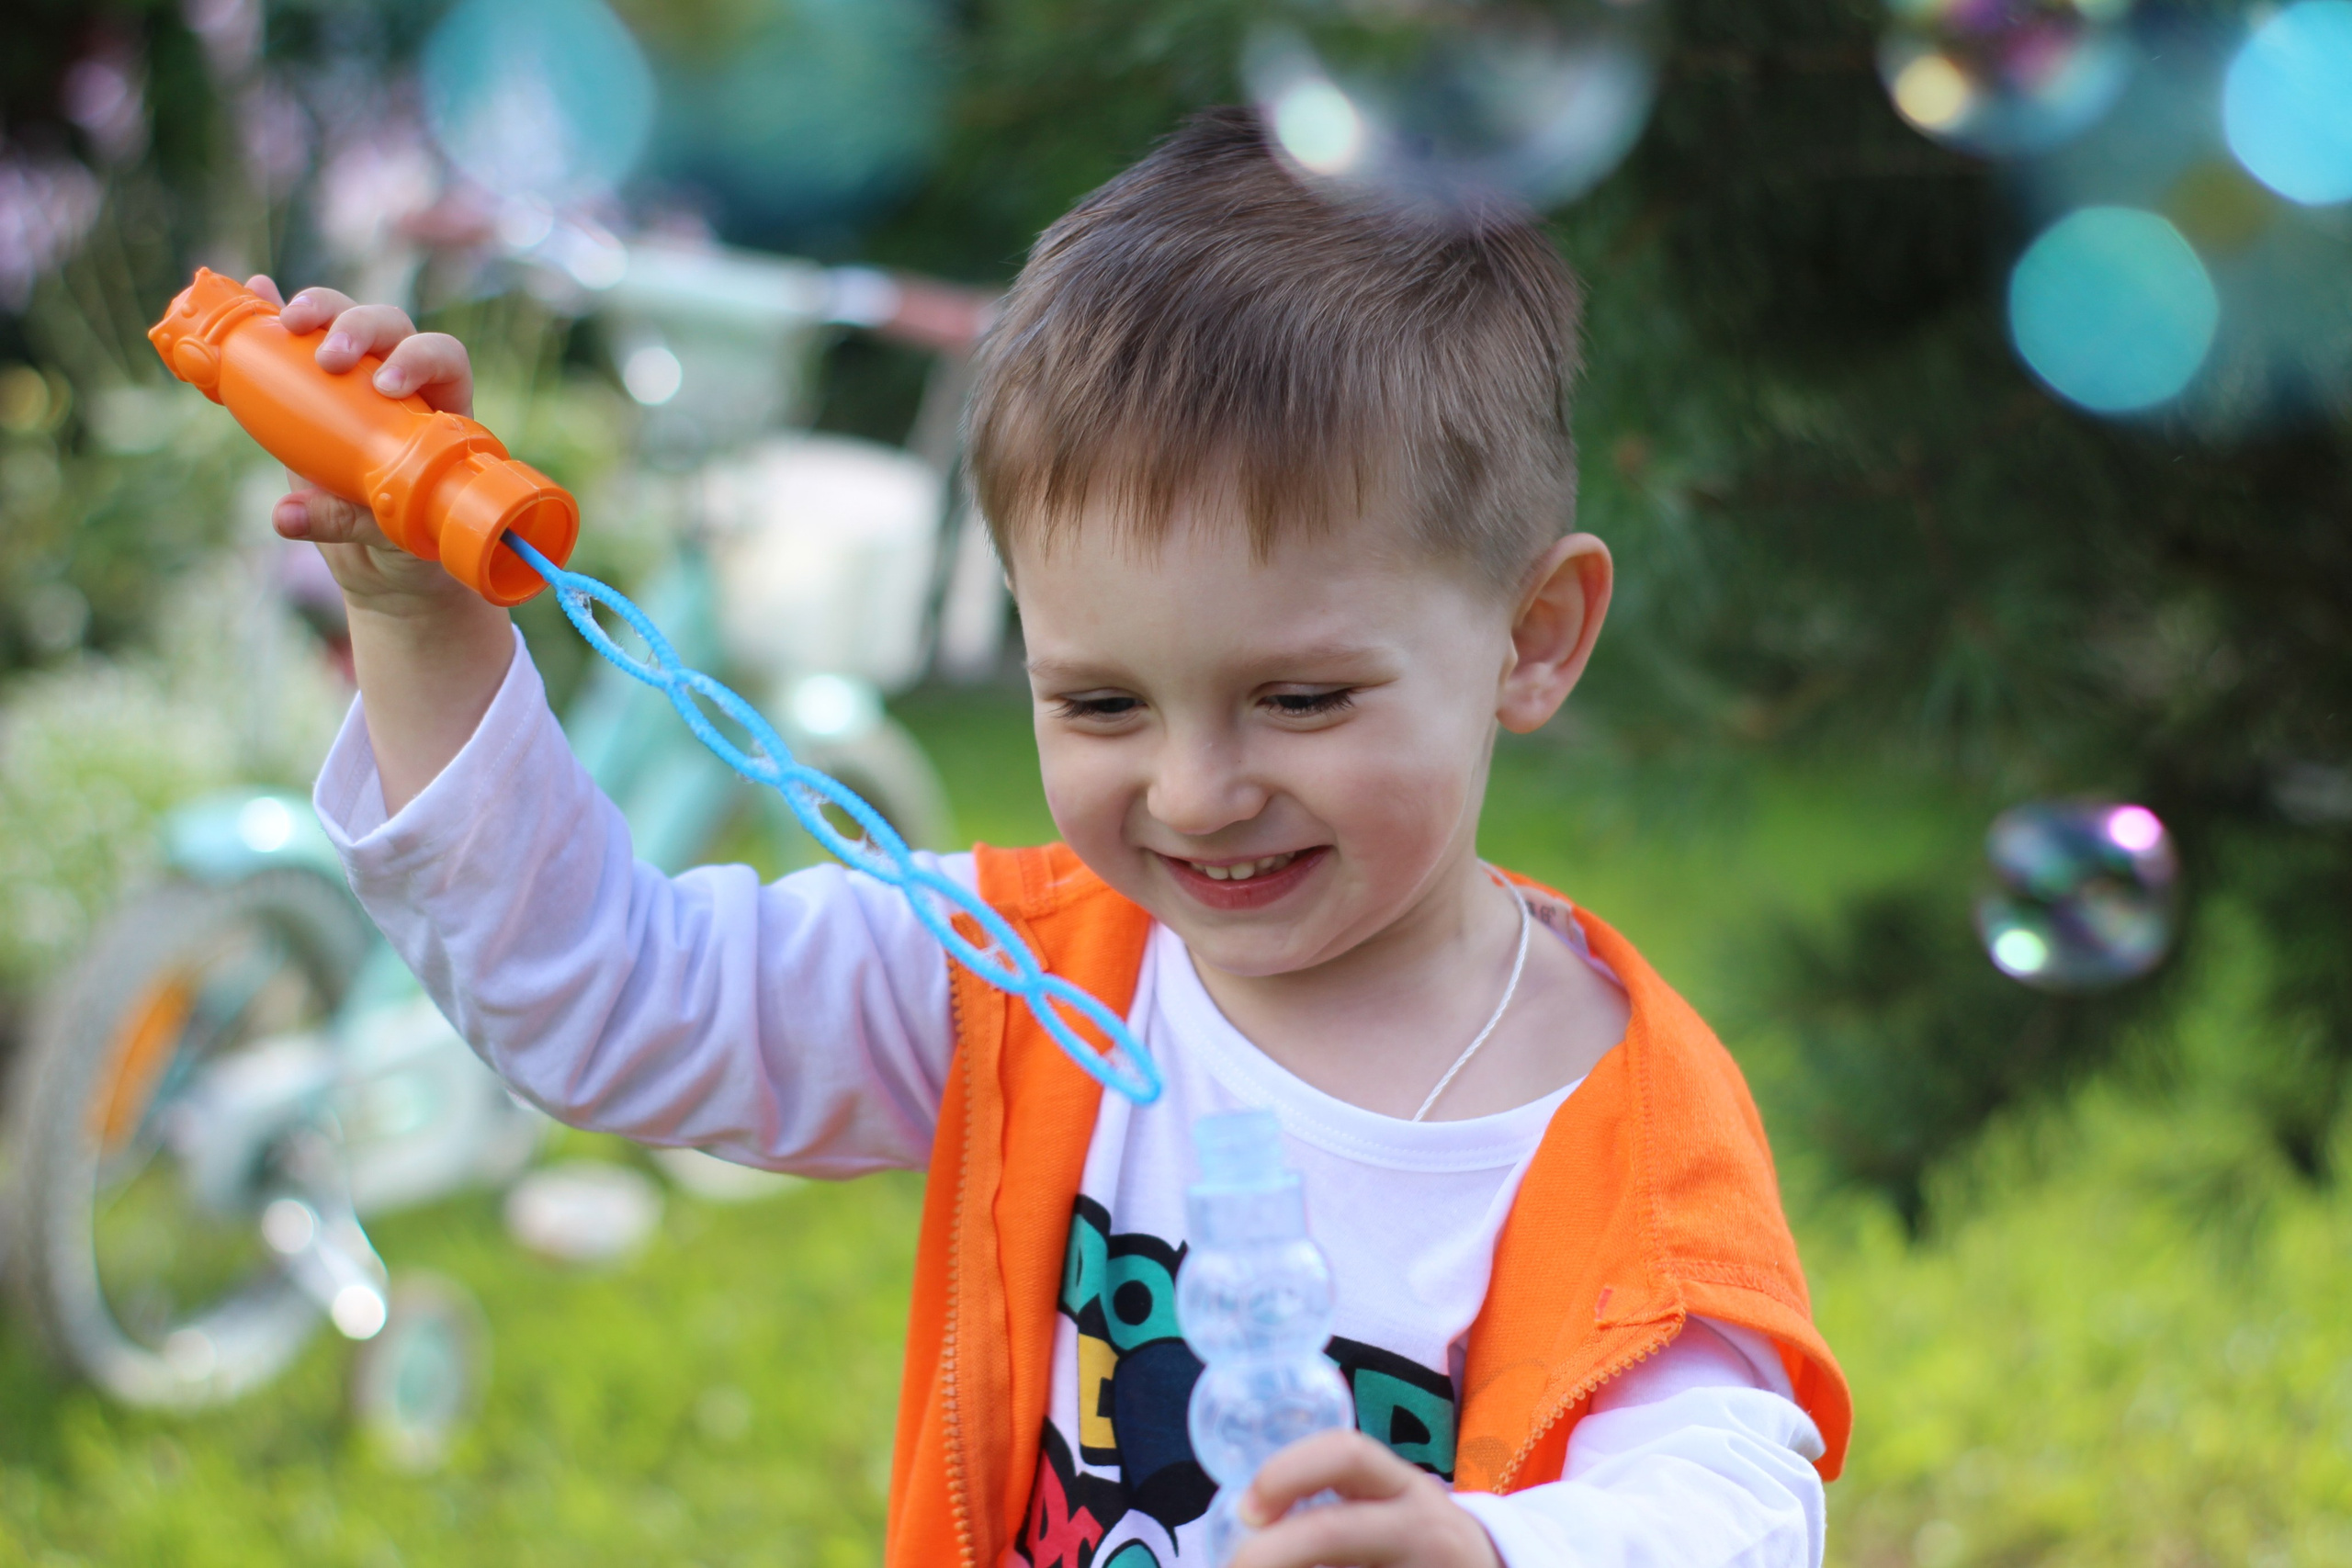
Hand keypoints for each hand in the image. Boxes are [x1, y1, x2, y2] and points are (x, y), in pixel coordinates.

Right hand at [247, 274, 484, 621]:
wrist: (386, 565)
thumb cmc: (410, 547)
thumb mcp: (389, 538)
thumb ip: (348, 522)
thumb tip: (285, 517)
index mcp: (442, 411)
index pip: (445, 358)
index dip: (419, 359)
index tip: (386, 387)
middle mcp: (403, 383)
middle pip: (389, 327)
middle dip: (358, 327)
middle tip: (329, 358)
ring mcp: (356, 380)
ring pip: (342, 321)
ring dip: (316, 311)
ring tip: (284, 324)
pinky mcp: (311, 389)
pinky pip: (293, 343)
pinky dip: (271, 315)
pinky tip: (254, 291)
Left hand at [1231, 1431, 1503, 1567]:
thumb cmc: (1417, 1545)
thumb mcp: (1393, 1509)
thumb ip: (1336, 1503)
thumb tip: (1239, 1522)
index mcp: (1406, 1489)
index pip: (1346, 1455)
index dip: (1286, 1472)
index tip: (1246, 1508)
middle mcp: (1424, 1530)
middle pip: (1332, 1532)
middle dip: (1267, 1554)